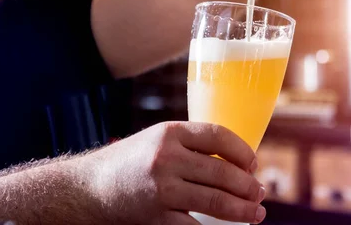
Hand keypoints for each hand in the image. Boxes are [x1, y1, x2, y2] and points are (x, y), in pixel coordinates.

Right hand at [79, 121, 266, 224]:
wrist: (90, 188)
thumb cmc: (130, 161)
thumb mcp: (158, 140)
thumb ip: (192, 145)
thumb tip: (236, 161)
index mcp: (170, 133)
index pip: (218, 135)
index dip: (242, 150)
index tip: (253, 163)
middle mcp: (166, 157)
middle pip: (222, 171)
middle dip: (248, 185)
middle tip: (260, 193)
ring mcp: (162, 188)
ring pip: (216, 201)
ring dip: (243, 209)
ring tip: (257, 213)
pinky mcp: (156, 216)